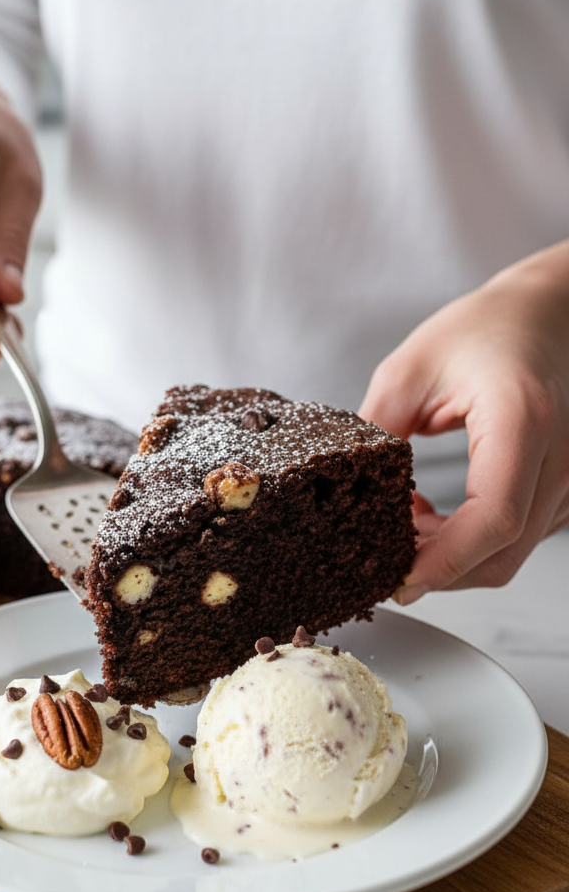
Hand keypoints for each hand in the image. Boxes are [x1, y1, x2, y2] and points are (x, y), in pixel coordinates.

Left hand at [359, 241, 568, 599]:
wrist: (547, 314)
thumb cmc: (485, 330)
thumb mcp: (409, 371)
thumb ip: (377, 432)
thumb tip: (346, 489)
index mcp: (522, 419)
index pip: (493, 518)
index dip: (444, 560)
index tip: (399, 577)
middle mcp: (559, 458)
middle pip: (502, 554)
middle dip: (437, 570)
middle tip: (384, 555)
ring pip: (510, 555)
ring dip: (453, 558)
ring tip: (406, 526)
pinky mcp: (564, 491)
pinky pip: (519, 539)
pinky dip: (474, 544)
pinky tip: (438, 519)